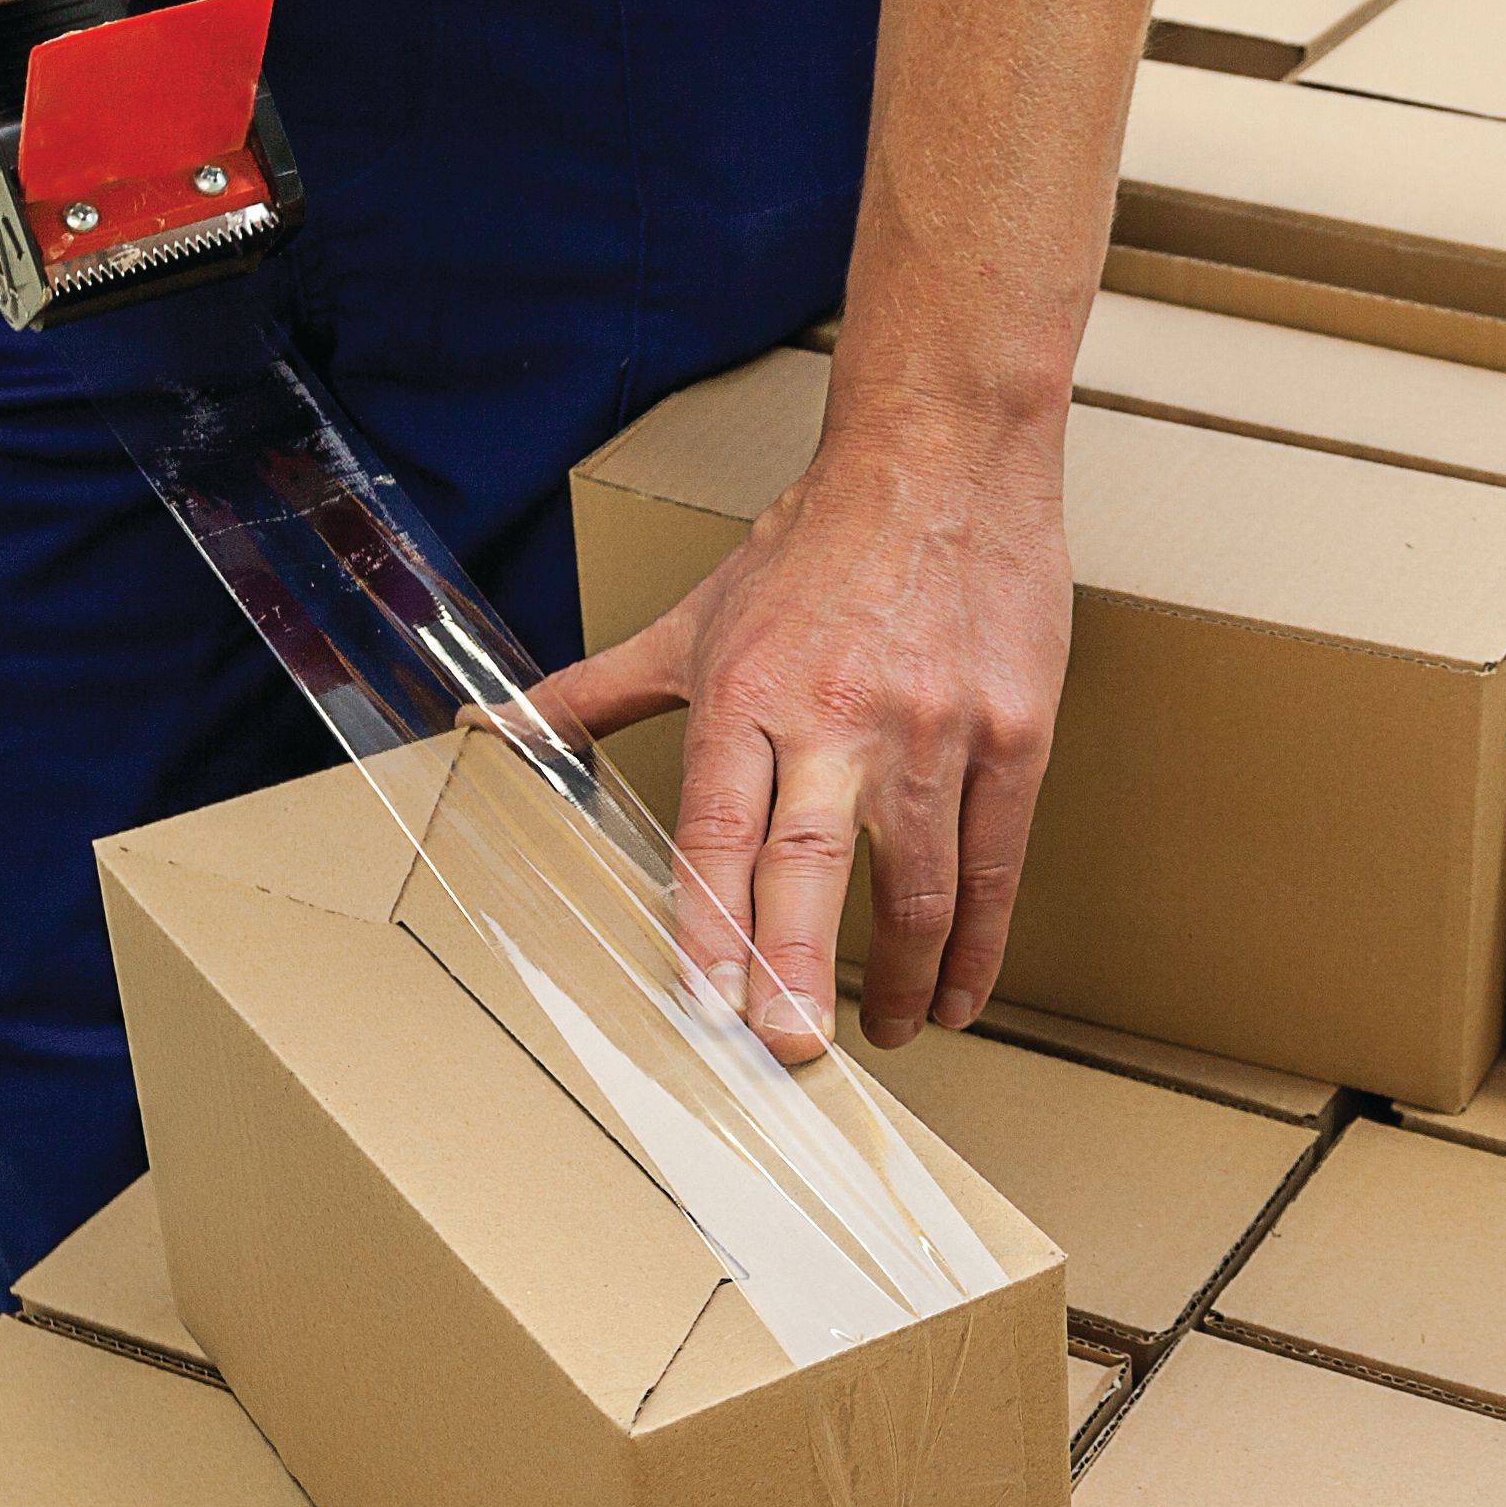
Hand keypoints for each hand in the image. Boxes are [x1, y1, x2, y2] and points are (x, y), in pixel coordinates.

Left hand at [536, 393, 1071, 1060]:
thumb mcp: (695, 618)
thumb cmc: (816, 541)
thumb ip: (595, 692)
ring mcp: (934, 727)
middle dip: (798, 969)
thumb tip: (491, 728)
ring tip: (883, 1037)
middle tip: (790, 1051)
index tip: (708, 1003)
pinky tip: (958, 990)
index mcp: (749, 693)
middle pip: (812, 865)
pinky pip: (997, 860)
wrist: (944, 455)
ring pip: (920, 882)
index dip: (712, 922)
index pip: (720, 829)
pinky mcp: (1014, 731)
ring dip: (902, 978)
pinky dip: (979, 941)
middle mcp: (840, 717)